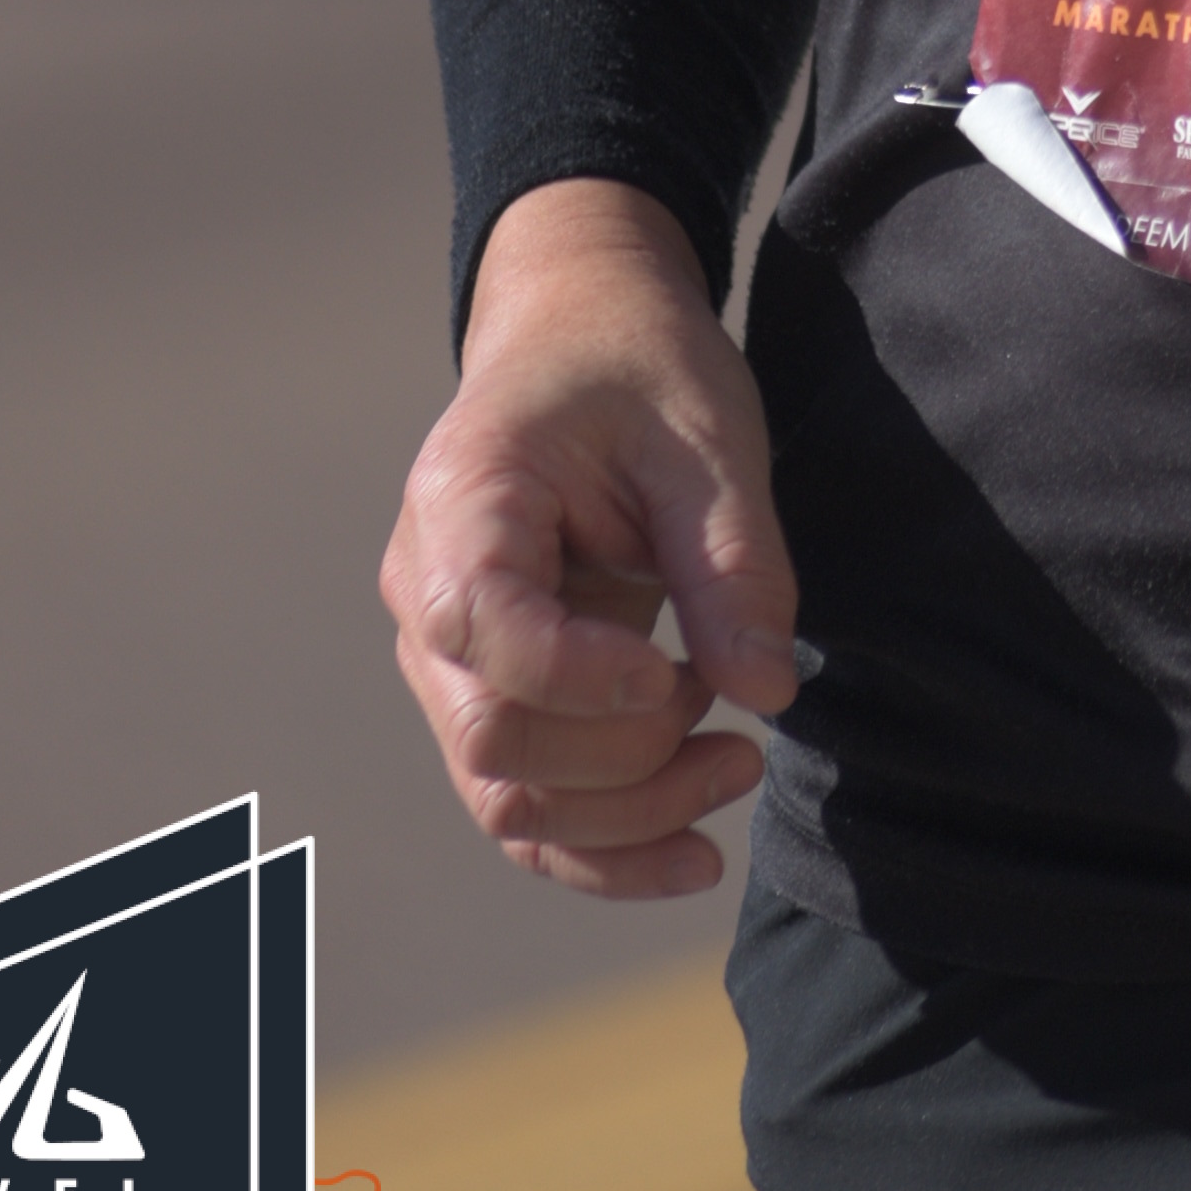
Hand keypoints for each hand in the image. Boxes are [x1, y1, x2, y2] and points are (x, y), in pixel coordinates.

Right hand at [379, 178, 802, 899]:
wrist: (585, 337)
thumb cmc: (642, 369)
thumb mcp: (708, 438)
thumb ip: (731, 563)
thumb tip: (766, 693)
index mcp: (464, 499)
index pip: (488, 630)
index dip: (587, 680)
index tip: (686, 675)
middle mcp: (424, 587)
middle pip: (496, 739)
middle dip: (627, 759)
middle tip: (735, 717)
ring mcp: (444, 657)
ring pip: (505, 798)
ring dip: (628, 817)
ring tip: (739, 766)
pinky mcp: (485, 697)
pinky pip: (521, 809)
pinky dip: (602, 849)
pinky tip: (694, 853)